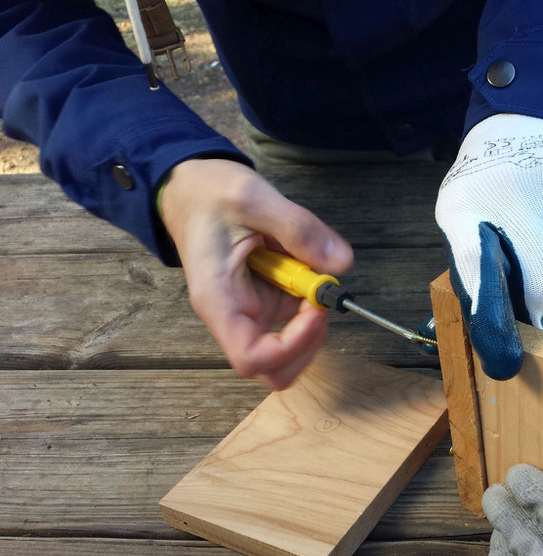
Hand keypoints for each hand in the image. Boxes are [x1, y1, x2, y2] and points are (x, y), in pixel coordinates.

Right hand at [160, 159, 352, 389]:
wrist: (190, 189)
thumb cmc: (208, 195)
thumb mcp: (253, 197)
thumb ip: (298, 228)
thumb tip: (339, 263)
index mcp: (219, 300)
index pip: (252, 358)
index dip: (292, 346)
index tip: (316, 310)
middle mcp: (234, 314)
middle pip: (275, 366)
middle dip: (309, 341)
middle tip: (320, 296)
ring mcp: (251, 309)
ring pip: (292, 343)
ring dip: (313, 314)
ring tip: (306, 262)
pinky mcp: (266, 299)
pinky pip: (295, 313)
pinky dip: (311, 295)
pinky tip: (301, 259)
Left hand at [436, 114, 542, 379]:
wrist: (538, 112)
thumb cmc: (491, 177)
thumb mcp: (461, 211)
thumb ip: (472, 266)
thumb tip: (491, 332)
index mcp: (471, 212)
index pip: (482, 279)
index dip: (495, 328)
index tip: (507, 365)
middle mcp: (519, 203)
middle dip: (542, 314)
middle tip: (539, 319)